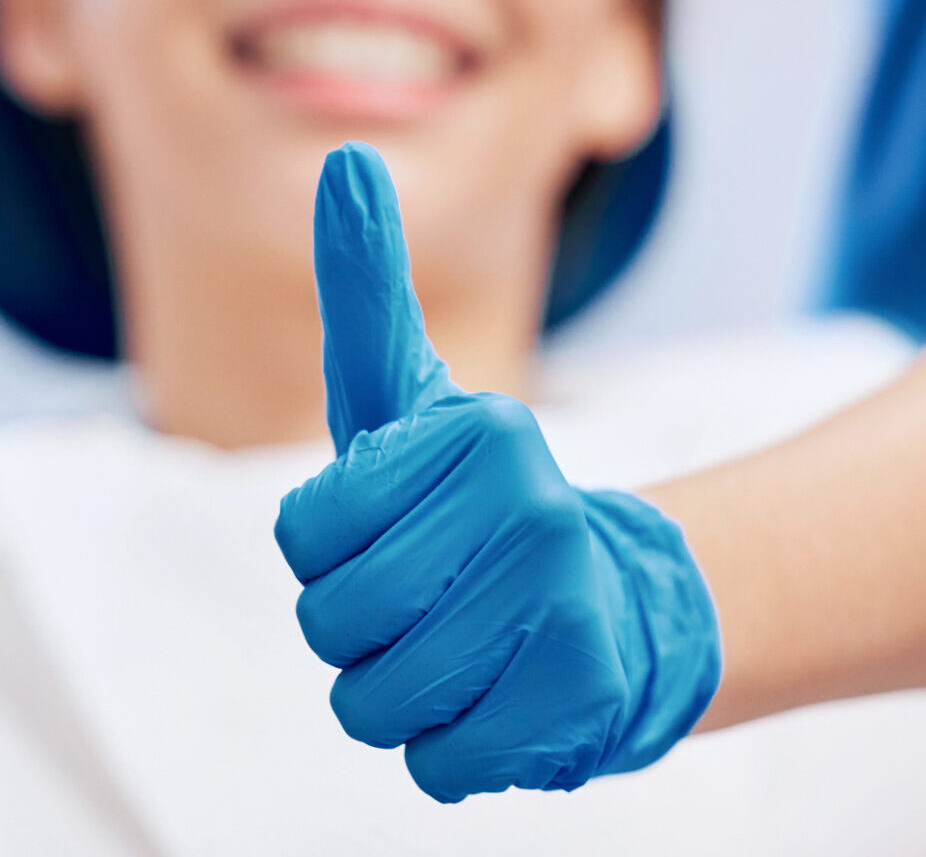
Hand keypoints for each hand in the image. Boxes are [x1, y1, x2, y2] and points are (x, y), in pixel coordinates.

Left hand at [272, 143, 719, 801]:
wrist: (621, 605)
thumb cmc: (476, 498)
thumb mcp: (414, 394)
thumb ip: (368, 289)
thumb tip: (344, 160)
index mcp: (481, 435)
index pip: (304, 538)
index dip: (326, 553)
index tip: (389, 530)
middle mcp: (532, 515)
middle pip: (333, 625)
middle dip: (354, 629)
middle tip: (420, 603)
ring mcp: (563, 613)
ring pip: (372, 705)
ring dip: (395, 694)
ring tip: (455, 650)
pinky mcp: (580, 708)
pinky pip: (436, 764)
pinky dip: (448, 749)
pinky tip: (494, 701)